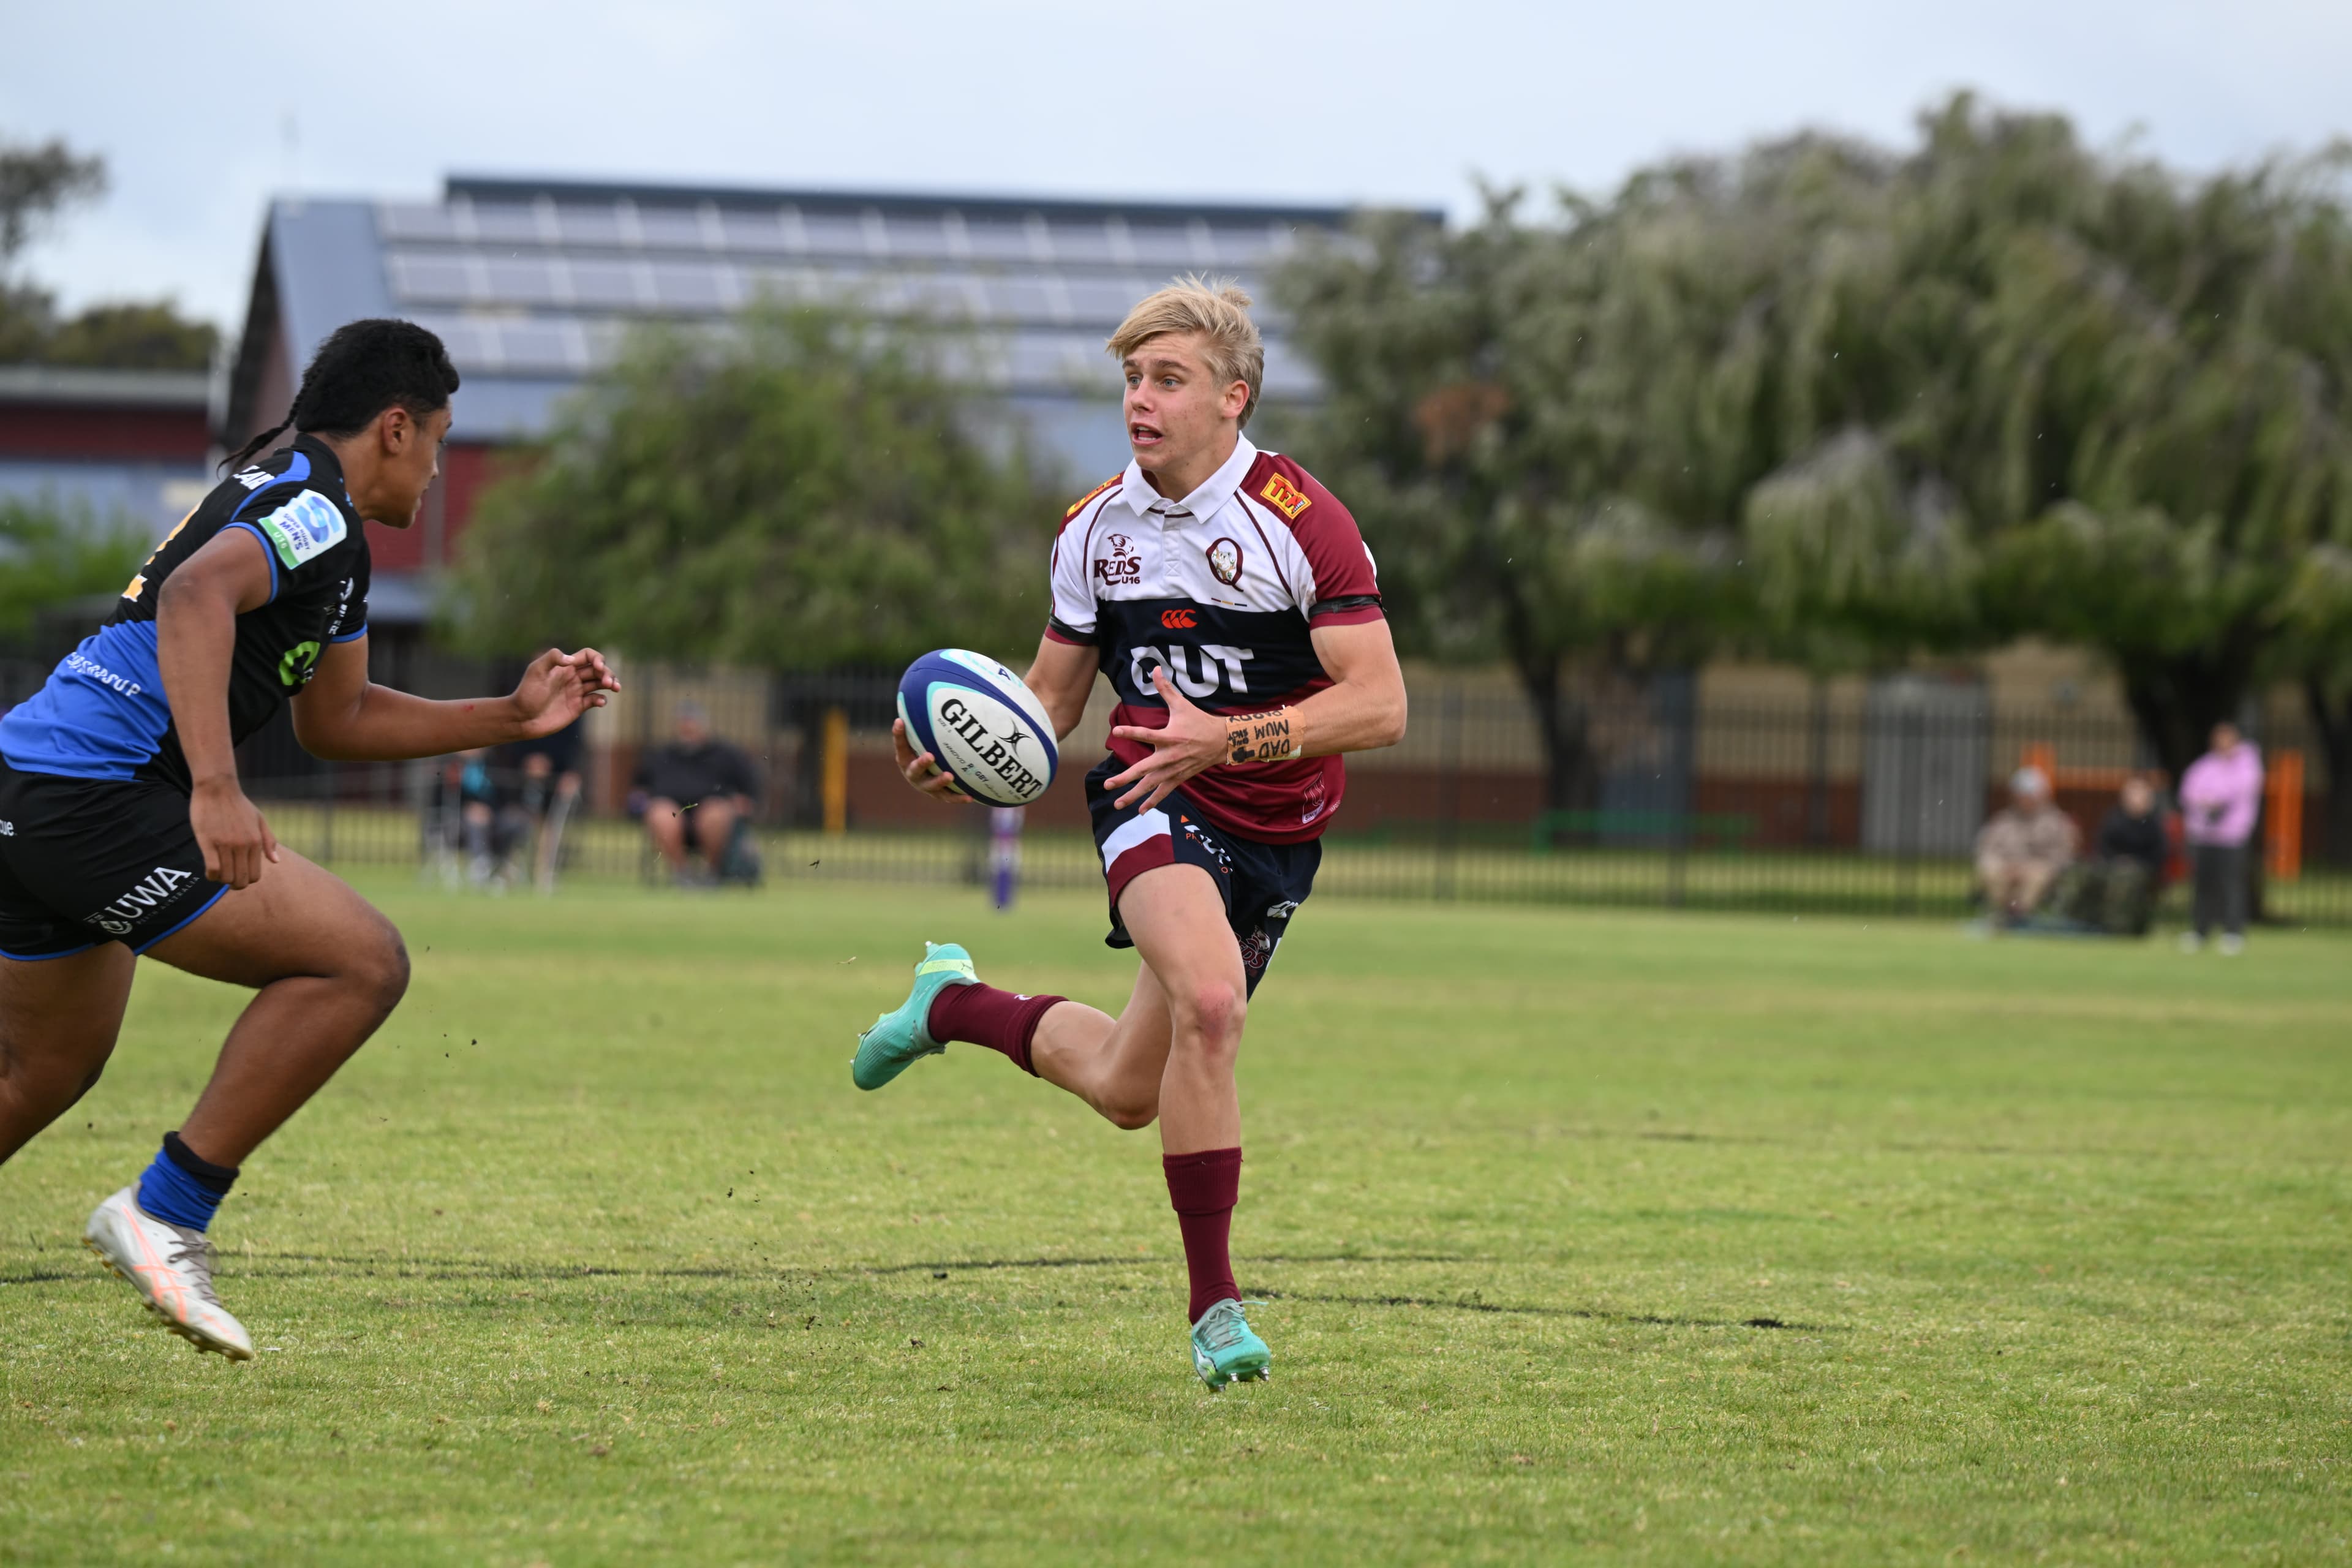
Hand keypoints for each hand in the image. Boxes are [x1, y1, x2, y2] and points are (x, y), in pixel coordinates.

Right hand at [189, 777, 278, 889]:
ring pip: (226, 877)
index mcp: (256, 842)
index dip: (247, 881)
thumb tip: (276, 862)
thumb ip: (268, 841)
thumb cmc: (239, 804)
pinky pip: (212, 868)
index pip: (255, 875)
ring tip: (218, 873)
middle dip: (234, 885)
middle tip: (227, 880)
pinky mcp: (208, 841)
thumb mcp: (260, 820)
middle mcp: (243, 845)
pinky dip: (211, 875)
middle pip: (241, 880)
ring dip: (221, 880)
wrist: (218, 788)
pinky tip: (209, 871)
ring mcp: (226, 844)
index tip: (239, 876)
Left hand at [512, 648, 620, 737]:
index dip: (597, 658)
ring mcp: (576, 692)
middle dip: (608, 672)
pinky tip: (600, 702)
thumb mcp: (536, 671)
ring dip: (611, 683)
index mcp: (565, 666)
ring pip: (600, 684)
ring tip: (615, 688)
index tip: (598, 667)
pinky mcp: (577, 707)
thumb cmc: (526, 693)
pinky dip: (601, 699)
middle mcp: (573, 677)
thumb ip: (553, 658)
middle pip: (598, 670)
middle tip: (609, 682)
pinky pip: (595, 700)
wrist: (522, 718)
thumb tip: (572, 659)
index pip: (588, 656)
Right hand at [893, 718, 973, 803]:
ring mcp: (925, 785)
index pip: (900, 745)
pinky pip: (948, 797)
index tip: (900, 721)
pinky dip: (958, 798)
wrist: (926, 777)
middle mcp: (913, 773)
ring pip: (931, 786)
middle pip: (914, 769)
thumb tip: (927, 689)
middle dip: (920, 763)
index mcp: (905, 758)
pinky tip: (970, 797)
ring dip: (939, 781)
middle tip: (930, 756)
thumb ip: (923, 722)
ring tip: (950, 776)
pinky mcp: (938, 795)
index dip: (898, 734)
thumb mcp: (922, 736)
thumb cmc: (925, 748)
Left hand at [1106, 669, 1227, 809]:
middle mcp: (1169, 756)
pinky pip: (1163, 792)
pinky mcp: (1179, 778)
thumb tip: (1156, 669)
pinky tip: (1140, 811)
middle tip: (1108, 784)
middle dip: (1124, 778)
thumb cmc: (1199, 721)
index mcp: (1169, 737)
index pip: (1146, 734)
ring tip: (1117, 803)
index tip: (1115, 732)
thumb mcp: (1182, 704)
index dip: (1130, 732)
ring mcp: (1173, 770)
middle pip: (1143, 769)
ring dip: (1133, 796)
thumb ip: (1166, 689)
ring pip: (1150, 786)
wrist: (1222, 742)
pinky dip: (1152, 802)